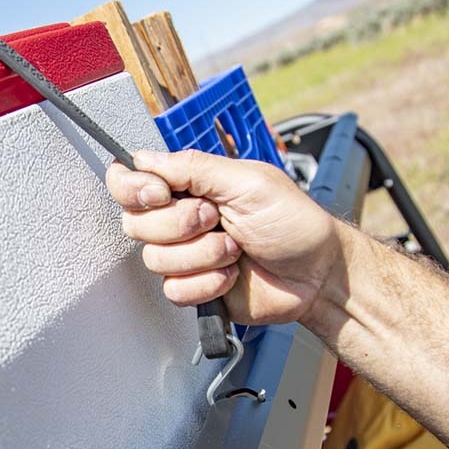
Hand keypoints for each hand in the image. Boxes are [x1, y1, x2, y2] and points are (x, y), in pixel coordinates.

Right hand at [105, 149, 344, 325]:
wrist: (318, 275)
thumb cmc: (295, 223)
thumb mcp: (249, 183)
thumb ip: (194, 167)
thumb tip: (145, 158)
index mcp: (191, 184)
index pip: (131, 180)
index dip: (135, 189)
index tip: (162, 194)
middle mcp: (181, 218)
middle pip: (136, 223)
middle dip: (181, 225)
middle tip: (218, 220)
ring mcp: (186, 255)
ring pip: (155, 259)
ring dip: (202, 255)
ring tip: (234, 250)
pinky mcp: (193, 288)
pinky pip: (174, 290)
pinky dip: (207, 283)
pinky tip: (231, 276)